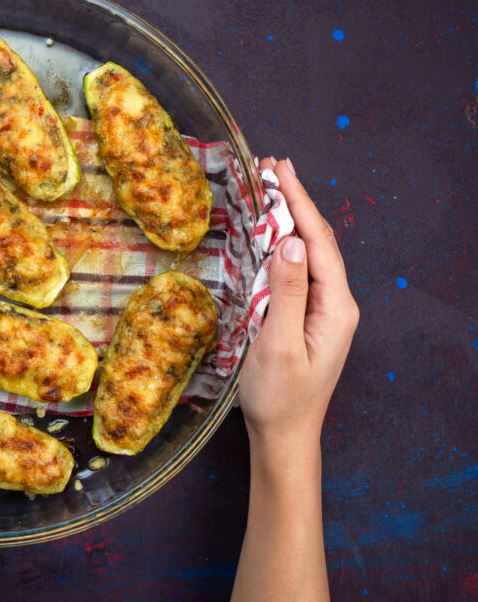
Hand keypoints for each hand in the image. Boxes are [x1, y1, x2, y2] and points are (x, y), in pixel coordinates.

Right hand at [231, 157, 358, 601]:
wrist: (284, 436)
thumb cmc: (279, 397)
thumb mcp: (278, 345)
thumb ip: (286, 292)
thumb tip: (286, 241)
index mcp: (336, 307)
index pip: (317, 242)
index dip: (299, 202)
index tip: (280, 169)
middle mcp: (335, 303)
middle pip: (316, 242)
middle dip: (296, 202)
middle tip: (272, 167)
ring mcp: (321, 310)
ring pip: (306, 254)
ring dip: (288, 220)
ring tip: (269, 189)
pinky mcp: (305, 318)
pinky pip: (295, 271)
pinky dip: (280, 245)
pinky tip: (267, 234)